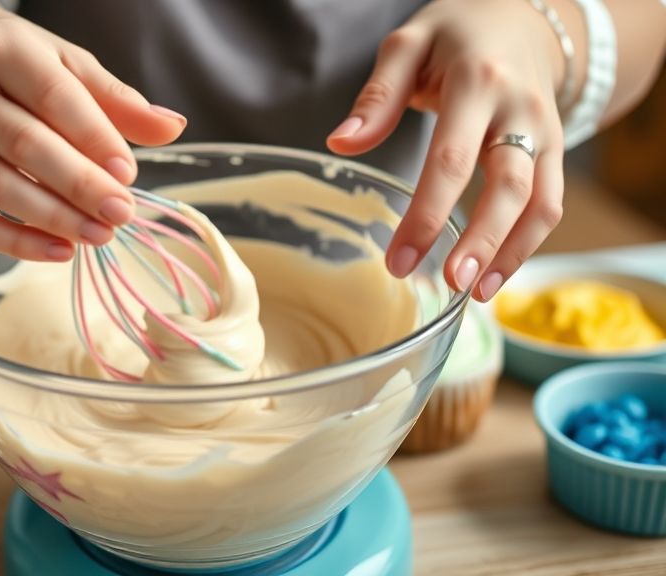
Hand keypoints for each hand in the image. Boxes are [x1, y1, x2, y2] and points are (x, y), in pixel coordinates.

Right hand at [0, 14, 186, 260]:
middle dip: (79, 187)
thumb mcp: (71, 67)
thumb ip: (119, 101)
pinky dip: (16, 243)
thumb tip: (173, 127)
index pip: (53, 97)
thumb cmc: (23, 70)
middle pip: (25, 147)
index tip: (128, 175)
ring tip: (99, 236)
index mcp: (1, 49)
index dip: (94, 139)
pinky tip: (59, 251)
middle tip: (121, 215)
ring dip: (54, 220)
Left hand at [328, 0, 567, 301]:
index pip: (450, 159)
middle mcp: (519, 110)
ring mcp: (545, 132)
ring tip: (476, 295)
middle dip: (481, 241)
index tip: (398, 261)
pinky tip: (494, 277)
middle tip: (449, 284)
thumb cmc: (455, 34)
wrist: (522, 18)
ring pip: (541, 202)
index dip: (426, 215)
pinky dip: (527, 245)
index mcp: (477, 82)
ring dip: (512, 253)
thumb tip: (341, 144)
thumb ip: (377, 97)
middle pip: (508, 186)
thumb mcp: (408, 45)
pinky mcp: (556, 150)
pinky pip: (550, 204)